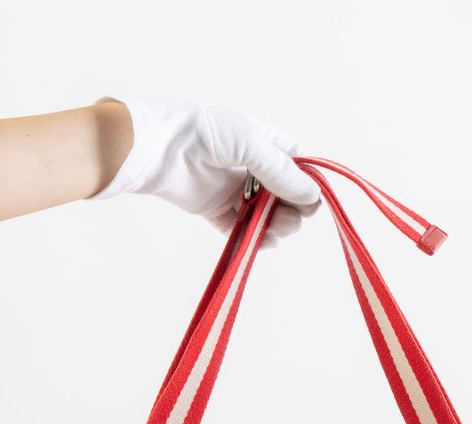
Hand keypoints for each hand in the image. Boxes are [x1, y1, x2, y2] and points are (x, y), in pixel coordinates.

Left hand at [90, 97, 319, 245]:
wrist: (157, 148)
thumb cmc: (204, 133)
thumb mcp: (251, 144)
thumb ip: (282, 172)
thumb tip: (312, 196)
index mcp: (262, 142)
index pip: (295, 164)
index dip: (307, 182)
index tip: (314, 201)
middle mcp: (250, 165)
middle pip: (283, 194)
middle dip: (292, 209)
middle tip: (291, 220)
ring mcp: (233, 188)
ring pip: (264, 214)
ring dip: (275, 225)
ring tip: (276, 230)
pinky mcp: (215, 209)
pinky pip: (240, 228)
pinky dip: (252, 237)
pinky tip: (261, 241)